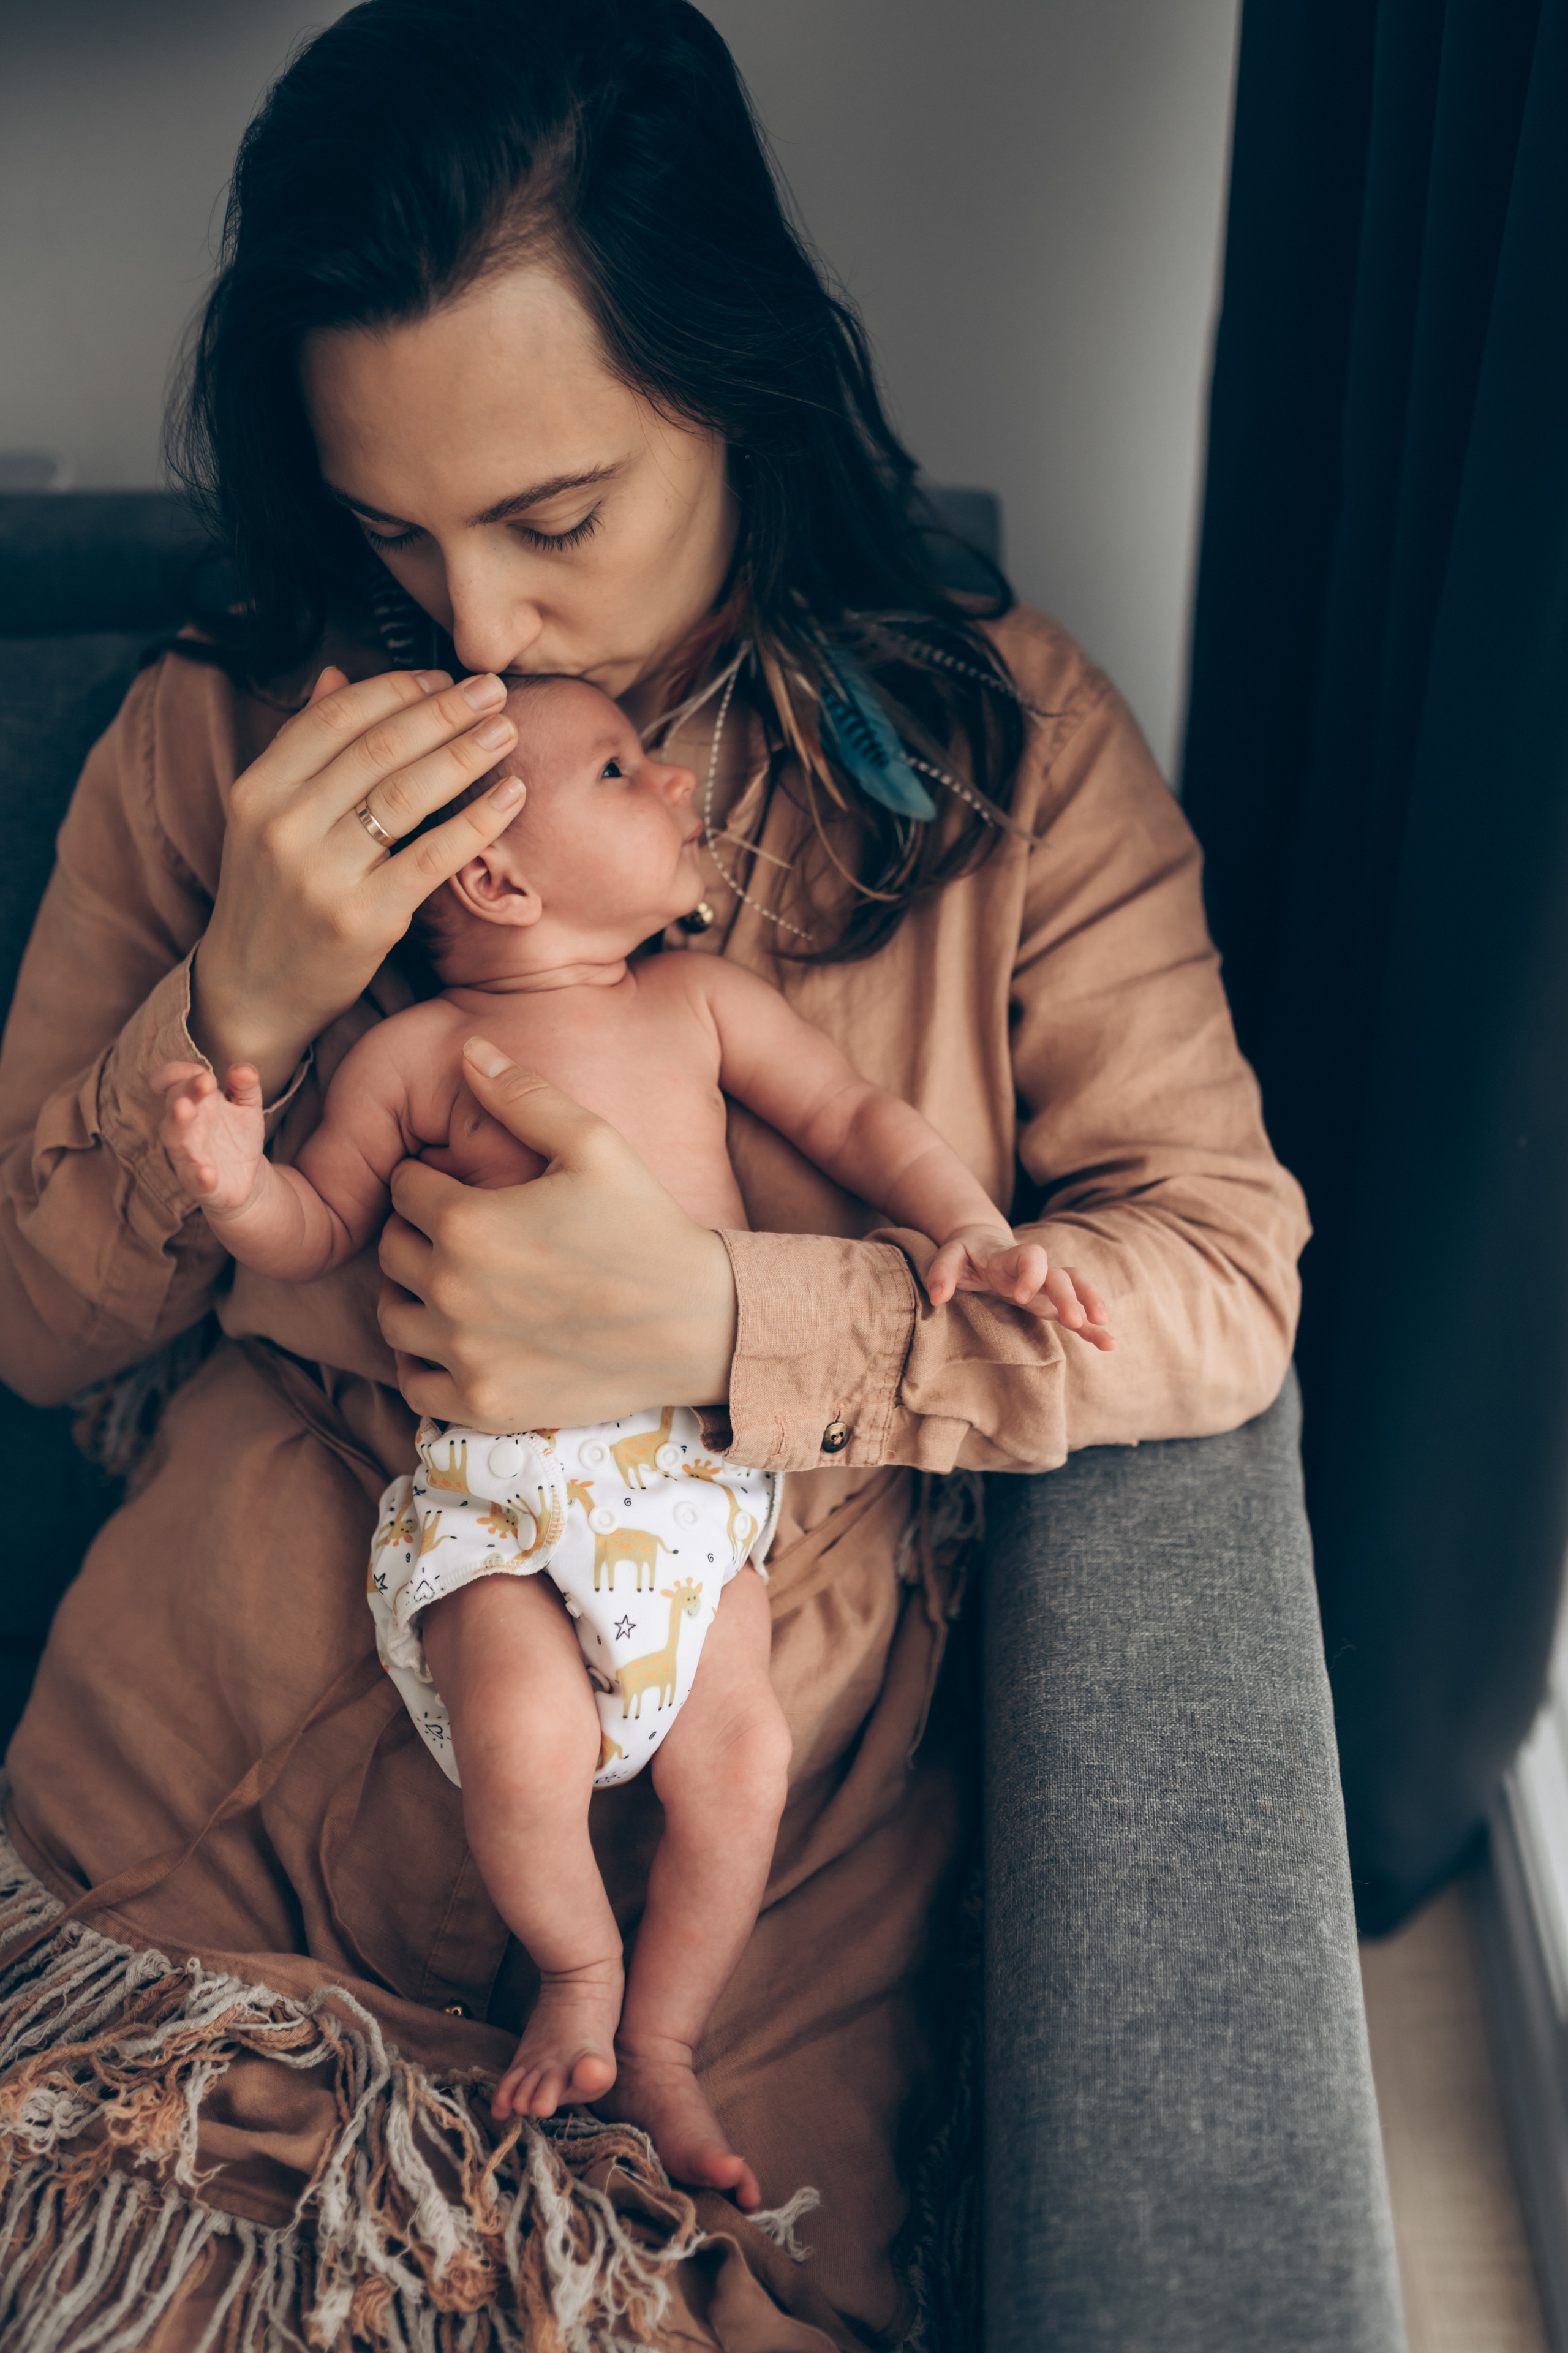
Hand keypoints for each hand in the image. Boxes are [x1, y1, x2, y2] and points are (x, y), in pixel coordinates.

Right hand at [154, 1060, 266, 1212]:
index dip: (178, 1072)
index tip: (202, 1072)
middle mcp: (186, 1126)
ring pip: (174, 1137)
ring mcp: (189, 1154)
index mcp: (195, 1102)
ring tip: (184, 1109)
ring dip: (178, 1123)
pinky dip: (199, 1176)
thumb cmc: (238, 1135)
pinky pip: (194, 1179)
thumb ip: (246, 1086)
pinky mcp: (199, 1183)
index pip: (174, 1081)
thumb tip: (243, 1069)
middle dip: (185, 1091)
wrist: (248, 1178)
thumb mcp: (248, 1107)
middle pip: (175, 1104)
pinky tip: (208, 1173)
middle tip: (203, 1080)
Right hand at [190, 663, 527, 1098]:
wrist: (252, 990)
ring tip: (506, 729)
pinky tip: (510, 795)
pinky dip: (478, 820)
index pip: (337, 719)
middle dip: (444, 711)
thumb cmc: (271, 894)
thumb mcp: (266, 816)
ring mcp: (324, 875)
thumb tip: (337, 675)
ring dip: (466, 754)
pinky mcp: (366, 919)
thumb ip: (302, 746)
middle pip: (380, 749)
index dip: (397, 690)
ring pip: (407, 794)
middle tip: (493, 690)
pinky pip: (433, 856)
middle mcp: (285, 827)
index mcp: (258, 791)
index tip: (442, 678)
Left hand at [376, 1038, 738, 1428]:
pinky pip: (413, 1386)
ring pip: (392, 1317)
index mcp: (468, 1221)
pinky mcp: (482, 1403)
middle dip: (417, 1234)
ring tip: (455, 1284)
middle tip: (463, 1233)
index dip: (427, 1181)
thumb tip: (468, 1048)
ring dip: (412, 1296)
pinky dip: (423, 1363)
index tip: (457, 1187)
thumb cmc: (650, 1228)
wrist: (700, 1325)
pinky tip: (457, 1342)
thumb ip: (524, 1095)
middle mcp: (452, 1290)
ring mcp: (464, 1353)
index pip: (403, 1189)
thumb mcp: (597, 1144)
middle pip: (391, 1252)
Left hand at [926, 1225, 1114, 1350]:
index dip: (1031, 1273)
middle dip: (1070, 1296)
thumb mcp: (948, 1256)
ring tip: (1102, 1324)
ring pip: (1078, 1287)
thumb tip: (937, 1297)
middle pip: (1061, 1275)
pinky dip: (1092, 1329)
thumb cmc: (966, 1253)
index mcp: (1011, 1256)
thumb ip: (940, 1272)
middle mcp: (1035, 1269)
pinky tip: (1109, 1344)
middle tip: (1074, 1320)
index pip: (1031, 1256)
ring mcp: (1046, 1286)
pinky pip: (1077, 1313)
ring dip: (1091, 1302)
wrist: (982, 1244)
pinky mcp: (1050, 1303)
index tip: (1021, 1296)